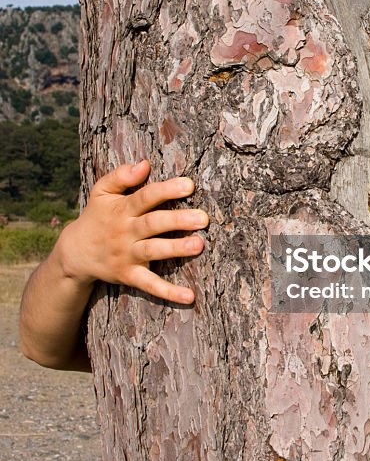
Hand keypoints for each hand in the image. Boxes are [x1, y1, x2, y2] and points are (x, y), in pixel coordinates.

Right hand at [55, 159, 207, 303]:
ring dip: (176, 249)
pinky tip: (190, 296)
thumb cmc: (97, 216)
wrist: (75, 253)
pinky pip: (150, 285)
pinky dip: (169, 292)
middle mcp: (126, 232)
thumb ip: (120, 175)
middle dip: (178, 220)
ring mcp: (127, 255)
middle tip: (203, 218)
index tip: (189, 184)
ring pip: (154, 251)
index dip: (166, 190)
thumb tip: (144, 163)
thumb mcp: (101, 192)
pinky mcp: (129, 276)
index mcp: (122, 209)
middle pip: (153, 224)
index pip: (145, 197)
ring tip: (199, 245)